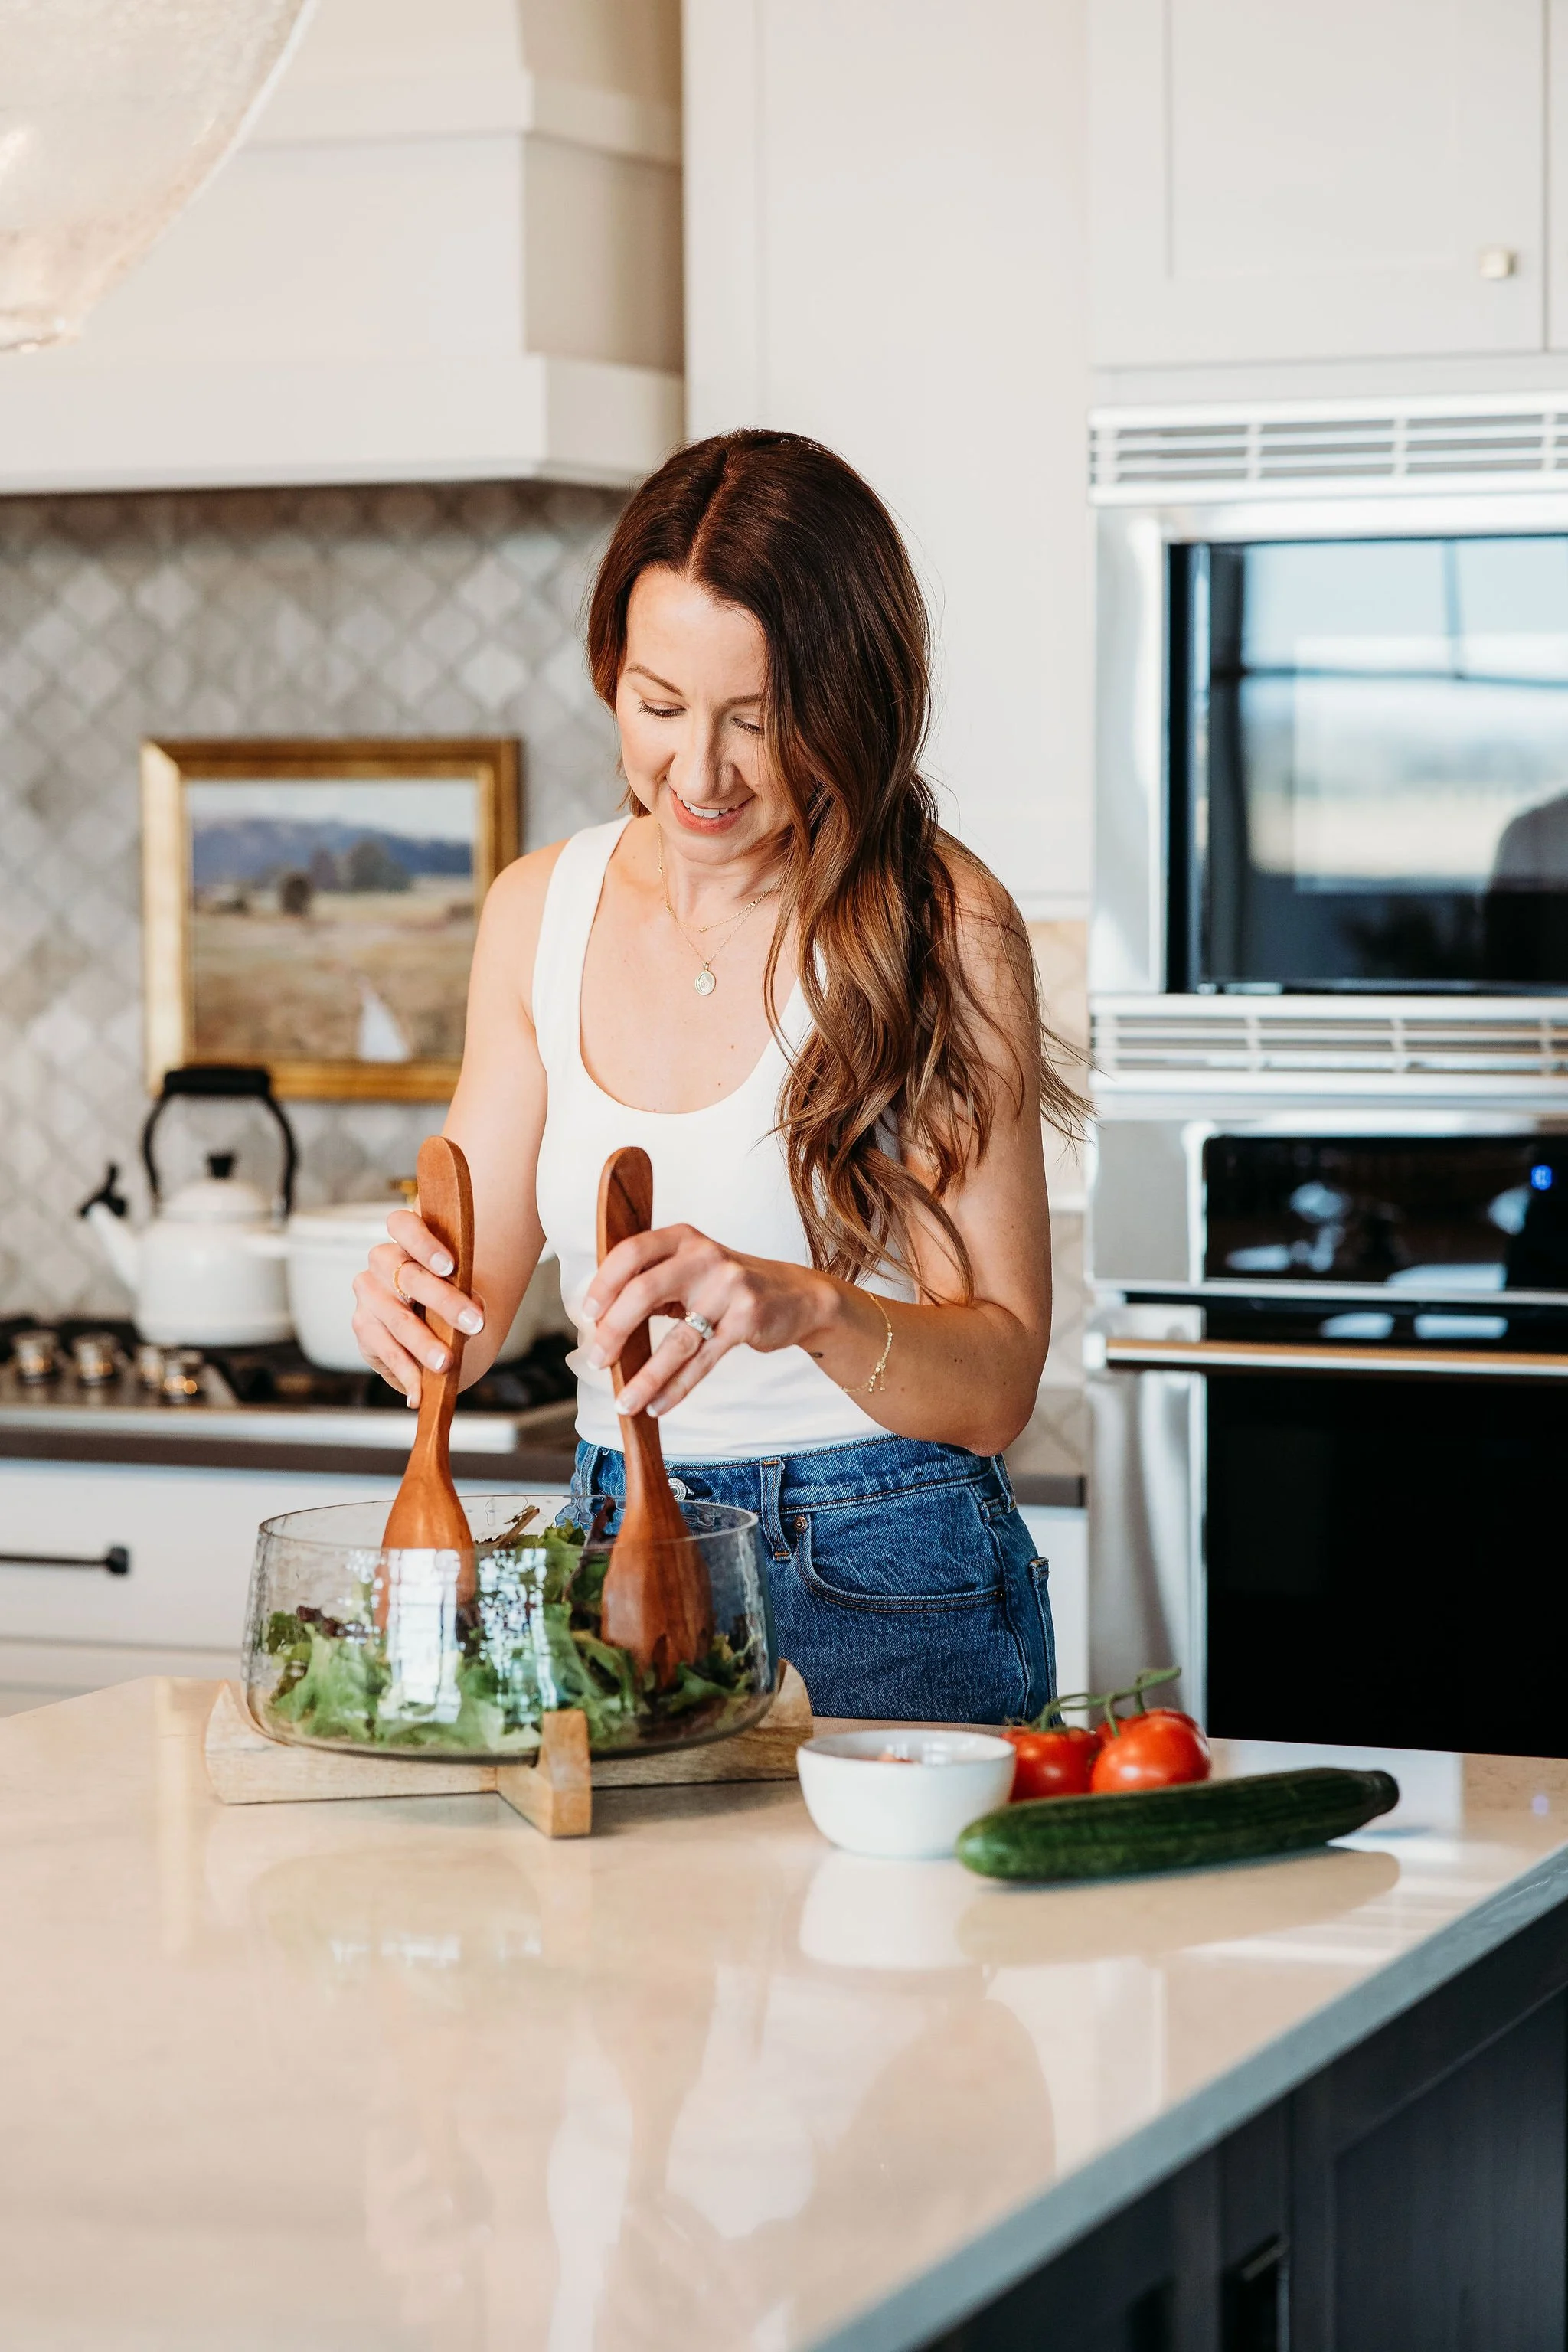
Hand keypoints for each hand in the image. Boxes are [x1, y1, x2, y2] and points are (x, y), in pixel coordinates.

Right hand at [352, 1207, 486, 1404]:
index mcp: (407, 1242)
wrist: (431, 1332)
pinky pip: (386, 1351)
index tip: (450, 1265)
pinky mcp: (363, 1329)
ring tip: (446, 1363)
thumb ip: (466, 1295)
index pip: (402, 1224)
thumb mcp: (462, 1294)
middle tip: (475, 1324)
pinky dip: (407, 1373)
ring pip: (397, 1318)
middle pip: (409, 1276)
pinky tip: (420, 1391)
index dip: (423, 1242)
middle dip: (445, 1301)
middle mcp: (382, 1264)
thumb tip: (473, 1312)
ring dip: (424, 1343)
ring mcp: (368, 1296)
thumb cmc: (448, 1301)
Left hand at [582, 1223, 834, 1418]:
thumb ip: (651, 1284)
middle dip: (613, 1331)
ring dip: (645, 1376)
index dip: (603, 1283)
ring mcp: (728, 1288)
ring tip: (624, 1401)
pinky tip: (657, 1405)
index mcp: (683, 1239)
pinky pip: (702, 1361)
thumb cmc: (728, 1286)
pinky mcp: (746, 1320)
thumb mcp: (691, 1270)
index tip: (587, 1315)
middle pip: (644, 1292)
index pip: (631, 1252)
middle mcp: (704, 1257)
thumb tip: (600, 1321)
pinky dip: (675, 1388)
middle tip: (597, 1361)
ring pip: (675, 1339)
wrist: (797, 1296)